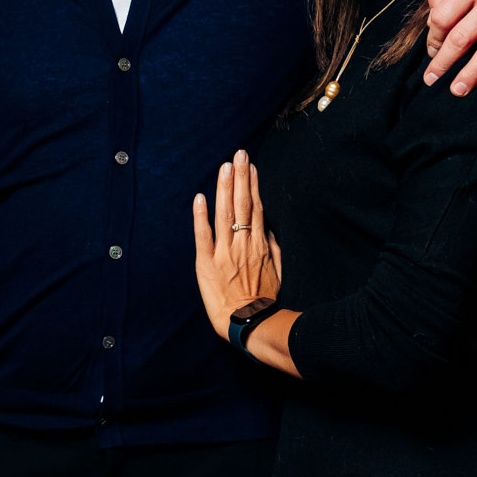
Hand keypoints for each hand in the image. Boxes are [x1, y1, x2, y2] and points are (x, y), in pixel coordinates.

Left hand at [193, 148, 280, 337]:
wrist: (248, 322)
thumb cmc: (263, 298)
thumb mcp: (277, 270)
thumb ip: (272, 247)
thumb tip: (267, 228)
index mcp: (259, 245)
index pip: (256, 208)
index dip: (253, 185)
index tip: (250, 166)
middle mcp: (242, 244)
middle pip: (242, 204)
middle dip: (240, 177)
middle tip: (238, 154)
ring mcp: (224, 252)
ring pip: (225, 214)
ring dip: (225, 188)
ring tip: (225, 166)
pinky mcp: (206, 263)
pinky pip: (203, 235)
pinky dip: (201, 215)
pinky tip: (200, 197)